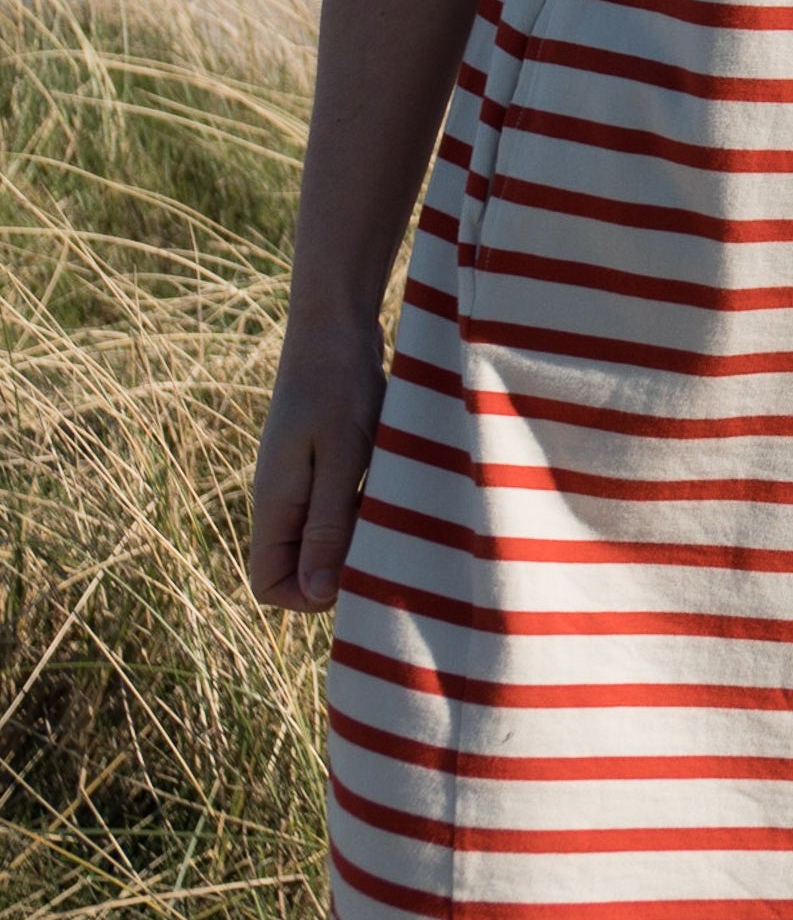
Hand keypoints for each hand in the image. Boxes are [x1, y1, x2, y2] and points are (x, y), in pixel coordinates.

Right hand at [248, 323, 385, 612]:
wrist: (336, 324)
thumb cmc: (340, 386)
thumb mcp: (339, 458)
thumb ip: (326, 525)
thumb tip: (317, 595)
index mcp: (275, 503)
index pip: (269, 584)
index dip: (308, 596)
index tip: (354, 569)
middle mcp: (281, 498)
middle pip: (298, 567)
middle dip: (340, 568)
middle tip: (384, 539)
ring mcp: (301, 478)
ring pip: (324, 537)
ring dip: (358, 535)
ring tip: (394, 507)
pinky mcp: (324, 460)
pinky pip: (338, 507)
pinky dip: (366, 506)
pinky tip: (395, 483)